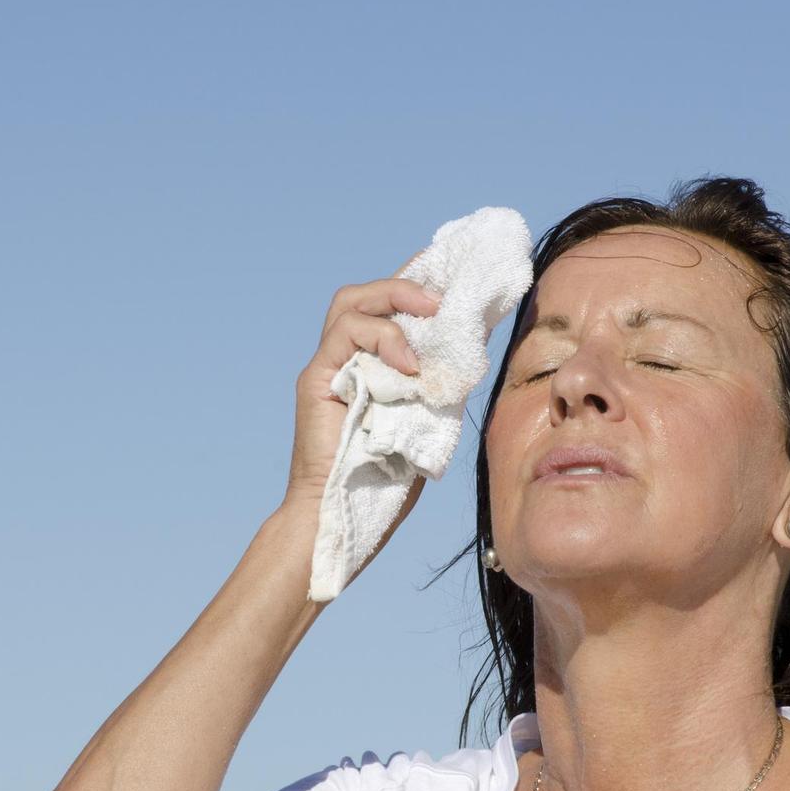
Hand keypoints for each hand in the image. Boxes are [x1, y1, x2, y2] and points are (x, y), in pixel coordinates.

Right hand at [283, 252, 442, 525]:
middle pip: (362, 295)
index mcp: (370, 368)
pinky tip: (408, 365)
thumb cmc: (385, 483)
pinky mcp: (316, 380)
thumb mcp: (428, 420)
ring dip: (394, 300)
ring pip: (349, 303)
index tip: (453, 273)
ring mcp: (327, 368)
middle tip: (443, 296)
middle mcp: (345, 361)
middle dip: (404, 283)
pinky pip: (345, 335)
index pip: (388, 310)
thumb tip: (474, 347)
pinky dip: (382, 338)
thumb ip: (439, 384)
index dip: (415, 285)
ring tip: (430, 314)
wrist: (345, 517)